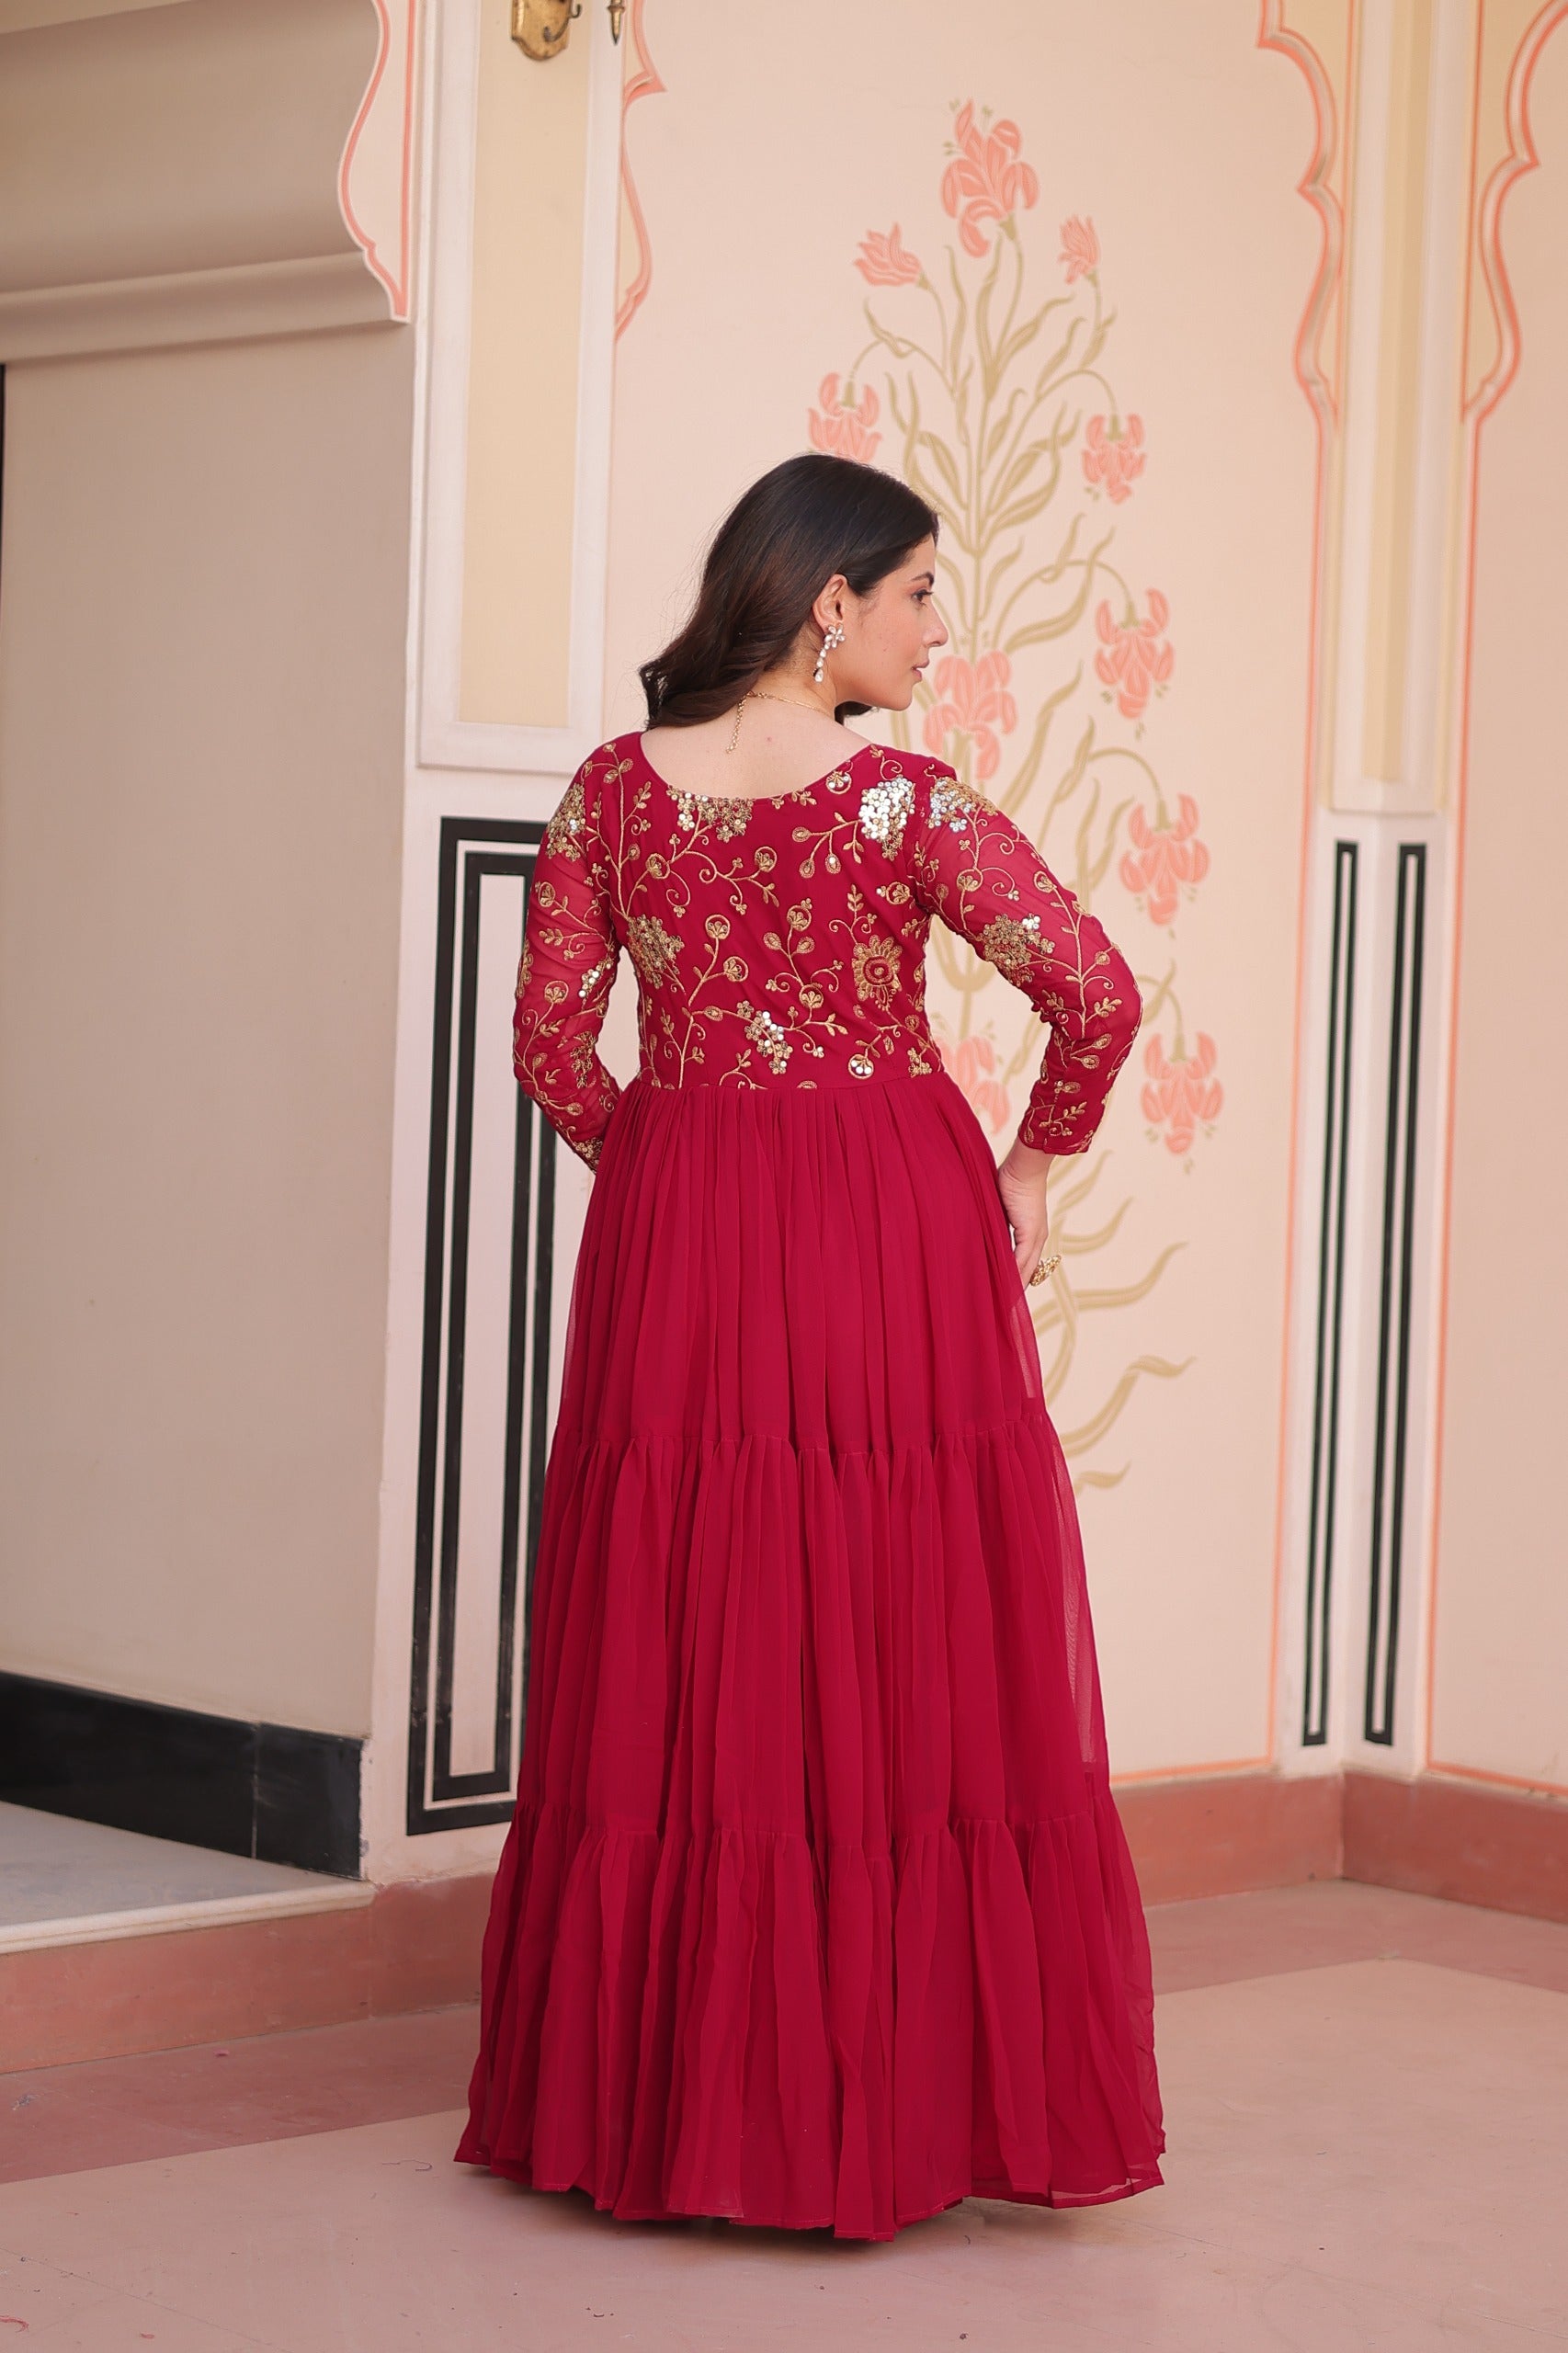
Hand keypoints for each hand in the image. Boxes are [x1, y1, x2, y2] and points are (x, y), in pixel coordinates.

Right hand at [996, 1136, 1053, 1286]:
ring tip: (1004, 1301)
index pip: (1023, 1265)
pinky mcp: (1031, 1232)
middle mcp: (1036, 1238)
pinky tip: (1006, 1284)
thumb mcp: (999, 1210)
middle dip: (1016, 1290)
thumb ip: (994, 1225)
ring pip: (1026, 1269)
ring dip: (1015, 1285)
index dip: (1014, 1281)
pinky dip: (1014, 1273)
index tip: (1004, 1297)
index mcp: (1030, 1234)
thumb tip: (983, 1237)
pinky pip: (1022, 1259)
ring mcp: (1036, 1236)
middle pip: (1027, 1272)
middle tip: (1003, 1308)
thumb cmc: (1010, 1182)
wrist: (1023, 1167)